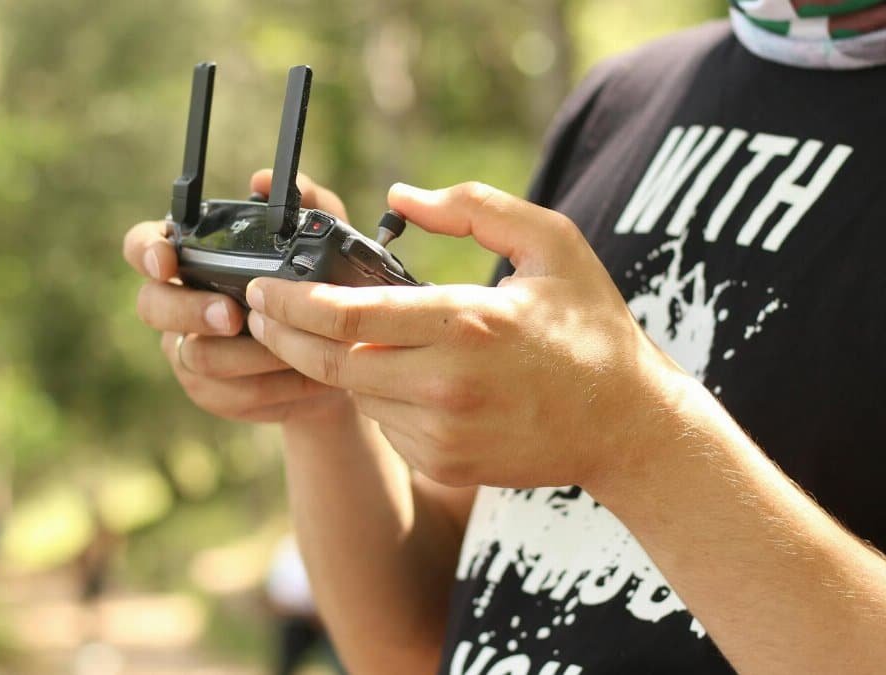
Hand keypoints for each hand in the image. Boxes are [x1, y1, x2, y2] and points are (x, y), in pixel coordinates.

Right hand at [123, 170, 352, 424]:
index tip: (166, 259)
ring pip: (196, 357)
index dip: (145, 251)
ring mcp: (189, 351)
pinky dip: (274, 387)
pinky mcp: (213, 393)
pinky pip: (231, 396)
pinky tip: (307, 379)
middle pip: (153, 306)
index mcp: (192, 257)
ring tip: (292, 350)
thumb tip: (264, 180)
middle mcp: (178, 303)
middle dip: (190, 311)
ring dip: (246, 355)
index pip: (141, 246)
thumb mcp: (325, 240)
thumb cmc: (321, 286)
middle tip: (232, 315)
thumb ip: (306, 204)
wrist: (342, 354)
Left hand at [242, 182, 687, 486]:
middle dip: (283, 335)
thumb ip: (476, 208)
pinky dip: (379, 396)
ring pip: (356, 394)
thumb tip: (399, 197)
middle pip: (332, 363)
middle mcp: (446, 386)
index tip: (262, 288)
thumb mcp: (552, 244)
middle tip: (259, 312)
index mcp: (468, 325)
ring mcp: (442, 434)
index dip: (292, 303)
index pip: (350, 317)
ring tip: (344, 333)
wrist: (626, 425)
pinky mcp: (444, 463)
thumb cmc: (591, 326)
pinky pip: (385, 424)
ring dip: (341, 363)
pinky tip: (405, 375)